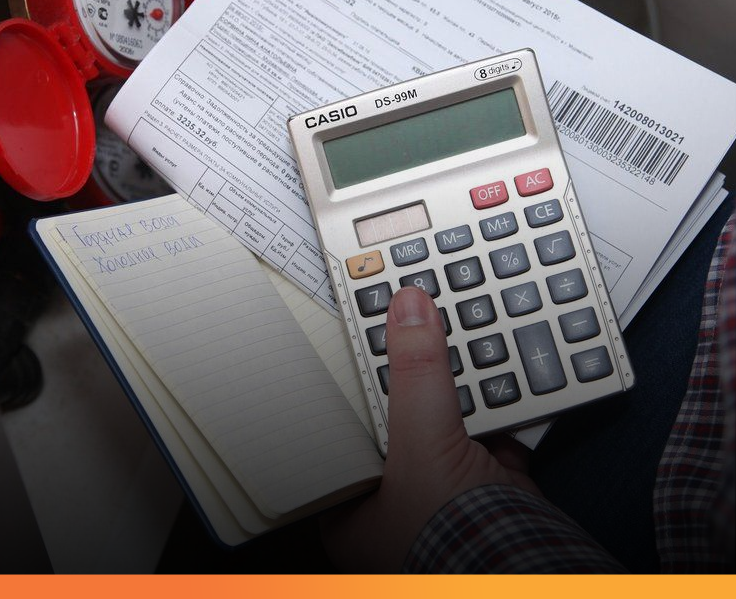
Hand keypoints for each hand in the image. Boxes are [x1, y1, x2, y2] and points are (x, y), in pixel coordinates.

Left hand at [320, 286, 540, 571]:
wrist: (539, 580)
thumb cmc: (457, 545)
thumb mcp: (424, 447)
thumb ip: (416, 375)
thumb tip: (407, 309)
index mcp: (354, 505)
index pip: (342, 421)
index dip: (350, 372)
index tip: (360, 328)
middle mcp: (394, 497)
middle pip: (397, 413)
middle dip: (409, 369)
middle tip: (405, 317)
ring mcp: (443, 490)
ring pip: (443, 418)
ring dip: (457, 379)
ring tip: (446, 328)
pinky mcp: (487, 485)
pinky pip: (486, 428)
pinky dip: (496, 401)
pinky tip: (495, 365)